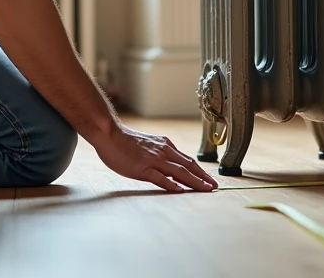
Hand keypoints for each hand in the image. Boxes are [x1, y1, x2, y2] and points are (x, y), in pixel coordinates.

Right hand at [95, 122, 218, 192]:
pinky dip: (171, 184)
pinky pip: (159, 177)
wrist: (109, 133)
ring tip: (205, 189)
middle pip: (188, 166)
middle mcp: (163, 151)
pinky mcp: (142, 167)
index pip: (188, 160)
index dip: (200, 171)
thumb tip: (172, 167)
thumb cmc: (125, 142)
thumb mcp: (149, 146)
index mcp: (165, 146)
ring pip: (179, 171)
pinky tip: (180, 190)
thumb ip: (161, 155)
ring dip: (194, 181)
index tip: (210, 180)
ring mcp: (153, 159)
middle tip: (214, 187)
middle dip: (203, 177)